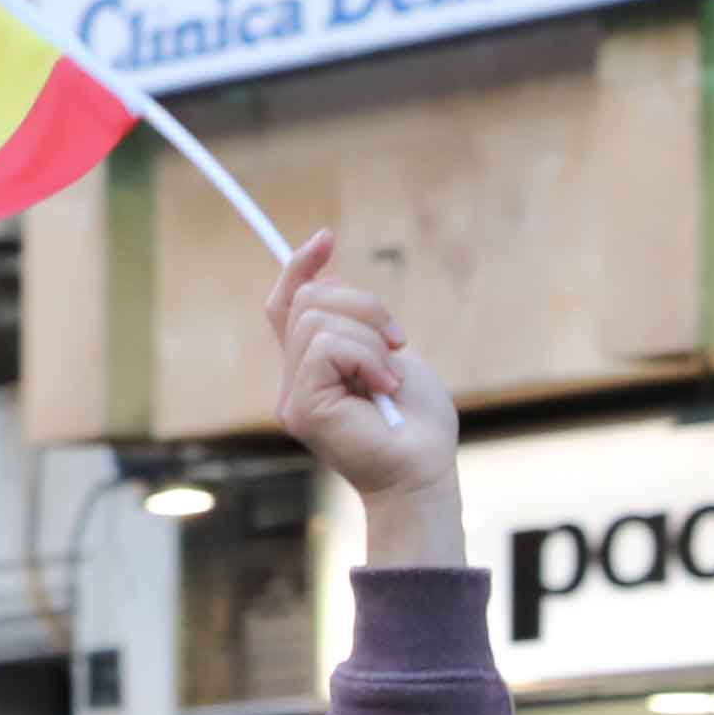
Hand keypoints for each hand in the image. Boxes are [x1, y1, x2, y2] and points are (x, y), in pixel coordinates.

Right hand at [266, 231, 461, 556]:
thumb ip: (359, 329)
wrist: (426, 475)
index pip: (287, 306)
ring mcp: (294, 396)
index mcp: (313, 369)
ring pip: (318, 320)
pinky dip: (367, 357)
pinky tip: (385, 388)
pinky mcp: (304, 407)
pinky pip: (327, 347)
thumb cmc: (419, 426)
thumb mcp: (391, 359)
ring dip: (369, 338)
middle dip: (362, 306)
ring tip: (390, 378)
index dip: (300, 268)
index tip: (326, 239)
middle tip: (397, 344)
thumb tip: (333, 283)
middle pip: (307, 302)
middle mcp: (294, 381)